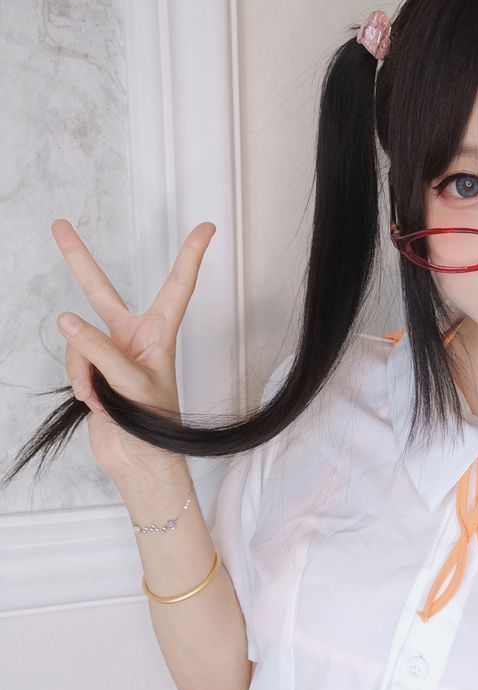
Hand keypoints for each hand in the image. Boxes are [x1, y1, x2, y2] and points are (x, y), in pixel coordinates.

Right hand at [52, 219, 215, 483]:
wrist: (139, 463)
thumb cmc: (155, 428)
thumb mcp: (131, 385)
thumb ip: (98, 350)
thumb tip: (66, 320)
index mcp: (159, 335)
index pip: (177, 288)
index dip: (191, 257)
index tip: (206, 228)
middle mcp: (134, 339)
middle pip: (101, 292)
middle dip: (78, 261)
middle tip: (59, 226)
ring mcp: (110, 355)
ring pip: (79, 340)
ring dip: (84, 368)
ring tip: (100, 395)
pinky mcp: (92, 373)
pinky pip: (73, 363)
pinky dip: (78, 381)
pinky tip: (92, 400)